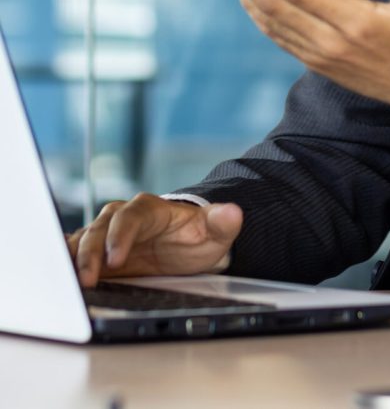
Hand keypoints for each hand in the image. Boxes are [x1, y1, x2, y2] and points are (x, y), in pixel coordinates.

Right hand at [67, 194, 242, 287]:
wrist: (191, 243)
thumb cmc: (200, 235)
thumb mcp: (215, 231)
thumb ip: (221, 222)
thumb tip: (233, 212)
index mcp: (150, 209)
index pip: (130, 216)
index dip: (121, 235)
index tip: (116, 258)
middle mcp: (124, 218)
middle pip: (100, 227)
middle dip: (91, 251)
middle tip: (87, 278)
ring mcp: (110, 235)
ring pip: (85, 239)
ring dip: (75, 257)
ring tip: (66, 280)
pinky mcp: (100, 253)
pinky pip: (79, 252)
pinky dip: (67, 259)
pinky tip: (56, 270)